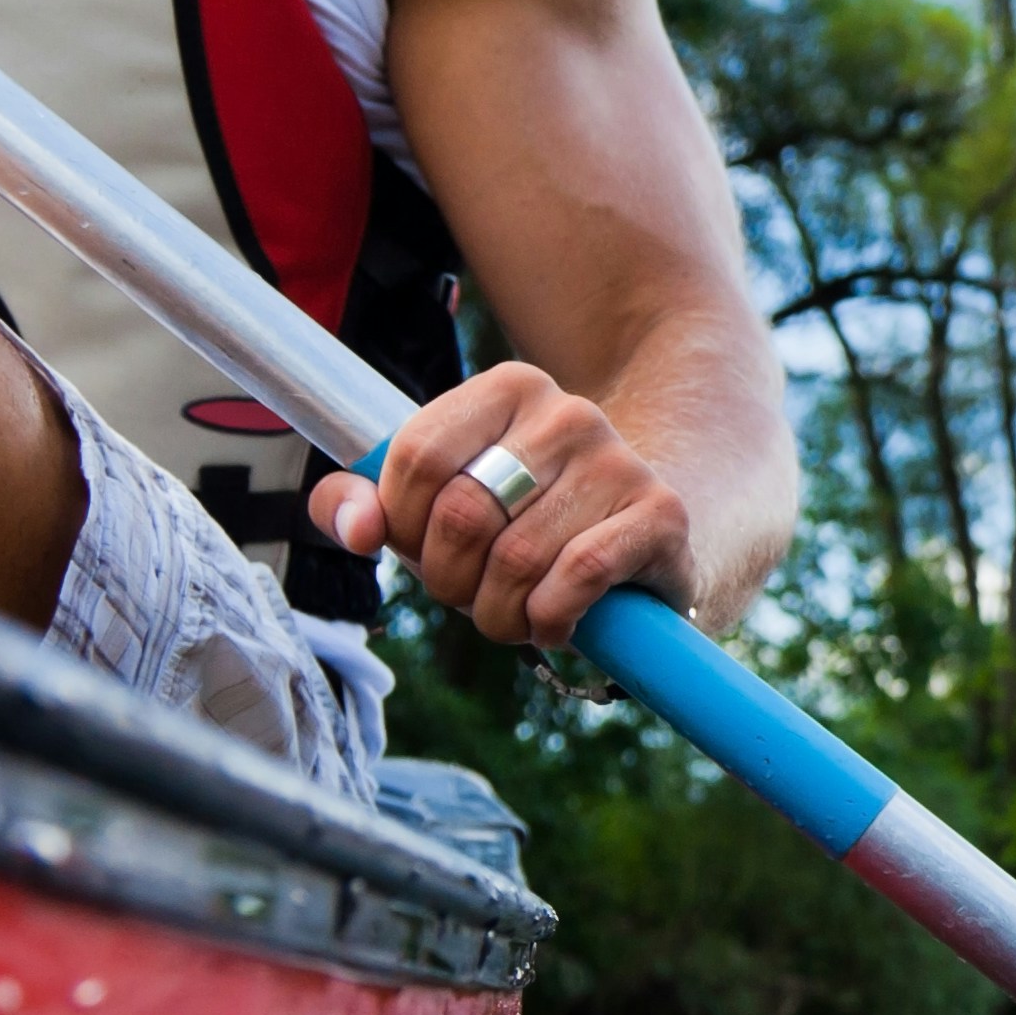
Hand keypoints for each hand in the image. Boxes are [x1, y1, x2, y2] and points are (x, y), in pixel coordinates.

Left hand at [318, 358, 698, 649]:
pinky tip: (555, 625)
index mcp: (507, 389)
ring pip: (518, 560)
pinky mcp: (661, 515)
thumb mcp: (438, 508)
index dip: (402, 526)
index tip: (422, 551)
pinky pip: (578, 577)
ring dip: (500, 615)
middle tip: (468, 596)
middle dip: (450, 581)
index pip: (417, 456)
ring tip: (513, 615)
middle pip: (463, 514)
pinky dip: (550, 621)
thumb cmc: (525, 526)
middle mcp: (568, 413)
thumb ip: (370, 506)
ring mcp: (619, 461)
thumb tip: (354, 526)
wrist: (647, 544)